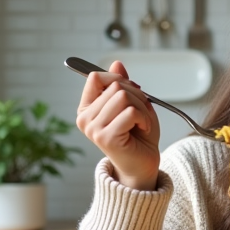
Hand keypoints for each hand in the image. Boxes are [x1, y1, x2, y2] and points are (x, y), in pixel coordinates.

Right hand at [75, 60, 160, 190]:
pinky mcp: (106, 138)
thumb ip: (122, 85)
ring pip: (123, 96)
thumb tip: (117, 64)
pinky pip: (131, 112)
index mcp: (87, 109)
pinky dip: (144, 118)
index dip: (118, 79)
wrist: (143, 166)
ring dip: (142, 107)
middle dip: (136, 95)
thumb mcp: (132, 104)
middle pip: (114, 85)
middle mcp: (85, 119)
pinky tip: (143, 129)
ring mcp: (94, 129)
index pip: (95, 76)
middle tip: (141, 113)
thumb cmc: (138, 136)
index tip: (131, 93)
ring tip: (142, 122)